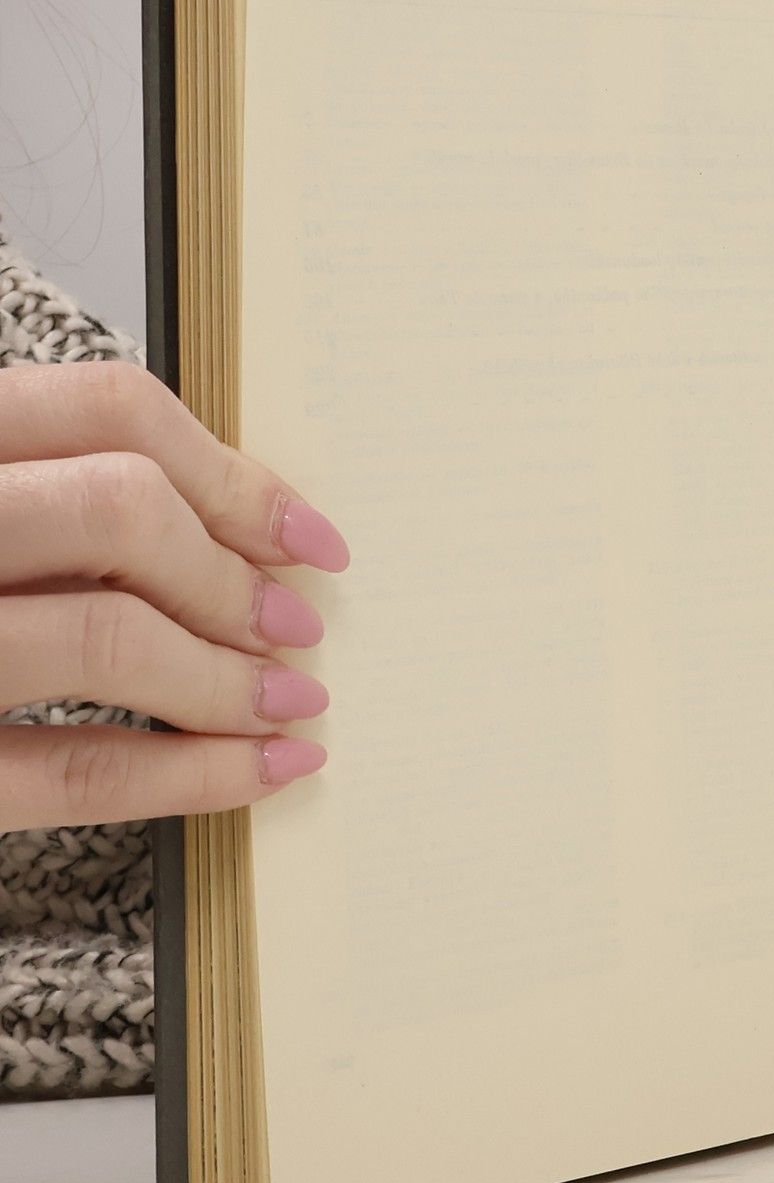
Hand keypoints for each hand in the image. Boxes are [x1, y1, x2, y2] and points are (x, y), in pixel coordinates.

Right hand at [0, 364, 348, 832]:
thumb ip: (56, 502)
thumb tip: (247, 533)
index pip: (106, 408)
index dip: (235, 473)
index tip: (308, 537)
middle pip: (119, 508)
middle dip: (233, 577)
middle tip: (295, 627)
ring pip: (105, 634)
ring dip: (228, 679)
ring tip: (287, 703)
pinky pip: (75, 772)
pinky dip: (192, 774)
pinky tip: (259, 774)